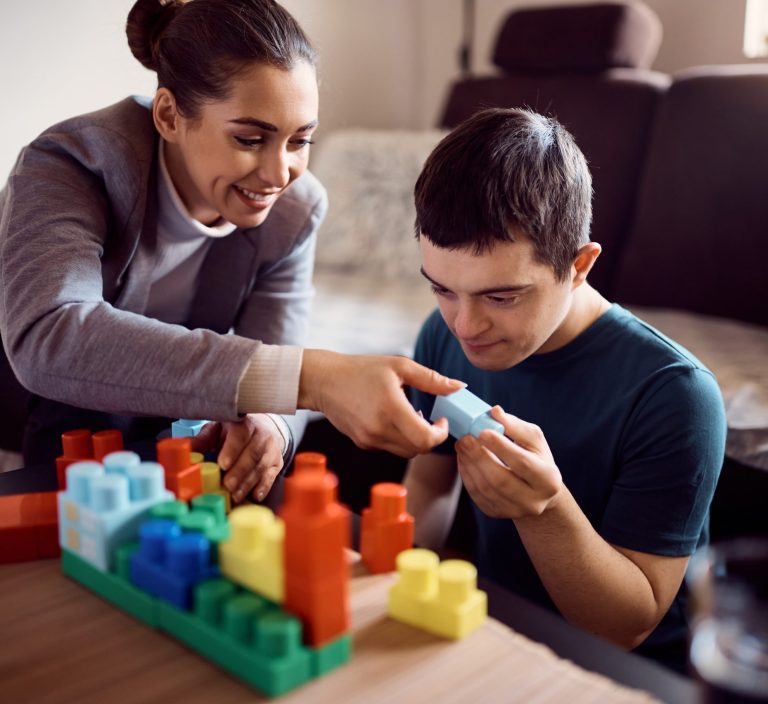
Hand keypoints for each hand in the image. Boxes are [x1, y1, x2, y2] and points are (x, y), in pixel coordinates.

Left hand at [190, 414, 285, 503]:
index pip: (241, 434)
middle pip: (252, 454)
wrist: (264, 430)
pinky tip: (254, 496)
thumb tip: (187, 450)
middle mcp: (262, 435)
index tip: (222, 463)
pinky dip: (263, 487)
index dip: (233, 449)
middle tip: (227, 485)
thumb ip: (204, 440)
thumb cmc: (235, 432)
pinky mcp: (277, 463)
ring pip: (261, 467)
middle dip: (239, 472)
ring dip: (248, 483)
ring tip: (235, 496)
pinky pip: (271, 477)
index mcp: (245, 423)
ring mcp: (272, 450)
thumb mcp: (218, 430)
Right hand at [298, 349, 464, 456]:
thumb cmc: (361, 369)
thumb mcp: (399, 366)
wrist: (323, 381)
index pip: (426, 439)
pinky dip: (399, 438)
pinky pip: (390, 448)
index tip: (442, 420)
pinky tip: (393, 419)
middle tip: (431, 419)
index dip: (441, 433)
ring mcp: (369, 439)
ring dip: (416, 438)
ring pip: (406, 452)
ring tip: (412, 416)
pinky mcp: (362, 443)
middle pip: (419, 449)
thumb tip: (460, 387)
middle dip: (431, 437)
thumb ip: (432, 379)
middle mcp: (379, 429)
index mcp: (391, 409)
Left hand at [455, 406, 562, 518]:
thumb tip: (495, 412)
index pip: (522, 463)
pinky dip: (467, 476)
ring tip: (462, 445)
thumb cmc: (535, 457)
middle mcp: (534, 501)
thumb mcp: (533, 440)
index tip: (482, 431)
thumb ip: (515, 426)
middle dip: (479, 457)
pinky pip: (477, 495)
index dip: (501, 447)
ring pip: (485, 489)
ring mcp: (515, 511)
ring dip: (469, 465)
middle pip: (501, 480)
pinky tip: (463, 459)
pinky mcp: (497, 513)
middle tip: (465, 439)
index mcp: (548, 479)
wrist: (536, 490)